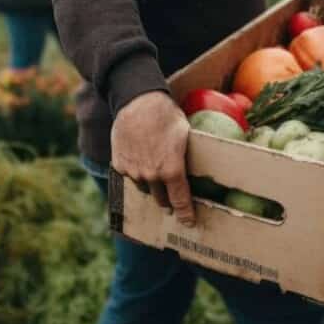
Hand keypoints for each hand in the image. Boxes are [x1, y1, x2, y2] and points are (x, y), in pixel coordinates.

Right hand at [111, 91, 194, 226]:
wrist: (138, 101)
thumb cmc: (167, 115)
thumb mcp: (186, 134)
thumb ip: (187, 156)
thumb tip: (203, 166)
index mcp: (172, 170)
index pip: (181, 201)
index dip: (186, 214)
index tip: (189, 222)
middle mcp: (152, 176)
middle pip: (162, 200)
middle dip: (169, 201)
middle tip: (173, 197)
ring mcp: (134, 172)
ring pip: (145, 188)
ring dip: (152, 186)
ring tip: (156, 173)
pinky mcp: (120, 164)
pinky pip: (130, 177)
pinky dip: (136, 173)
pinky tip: (141, 159)